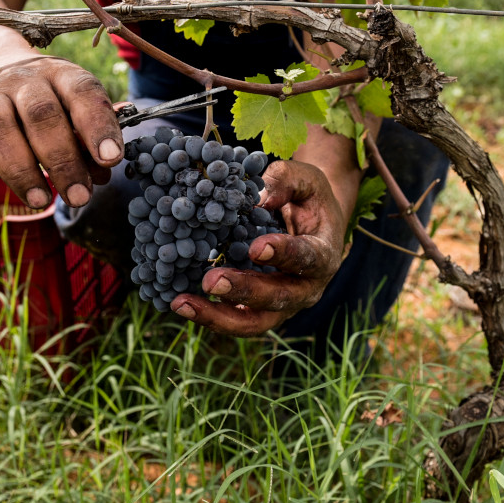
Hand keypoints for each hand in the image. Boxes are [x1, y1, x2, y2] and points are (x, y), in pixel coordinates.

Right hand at [0, 56, 123, 208]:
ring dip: (20, 170)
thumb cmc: (52, 104)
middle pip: (42, 114)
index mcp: (63, 75)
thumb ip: (86, 143)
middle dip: (62, 160)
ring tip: (40, 201)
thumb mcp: (74, 113)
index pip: (83, 93)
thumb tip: (97, 176)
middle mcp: (25, 79)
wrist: (0, 66)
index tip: (110, 159)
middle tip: (78, 197)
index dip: (97, 125)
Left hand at [170, 160, 346, 336]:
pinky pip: (235, 320)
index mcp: (323, 254)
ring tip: (182, 303)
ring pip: (253, 322)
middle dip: (243, 291)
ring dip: (217, 316)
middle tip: (210, 280)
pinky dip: (208, 315)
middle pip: (277, 298)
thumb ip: (285, 182)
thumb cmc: (308, 199)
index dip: (283, 255)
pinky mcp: (259, 311)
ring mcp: (283, 306)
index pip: (307, 258)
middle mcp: (306, 288)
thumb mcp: (305, 180)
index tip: (256, 247)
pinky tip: (180, 303)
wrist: (312, 225)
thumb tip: (258, 197)